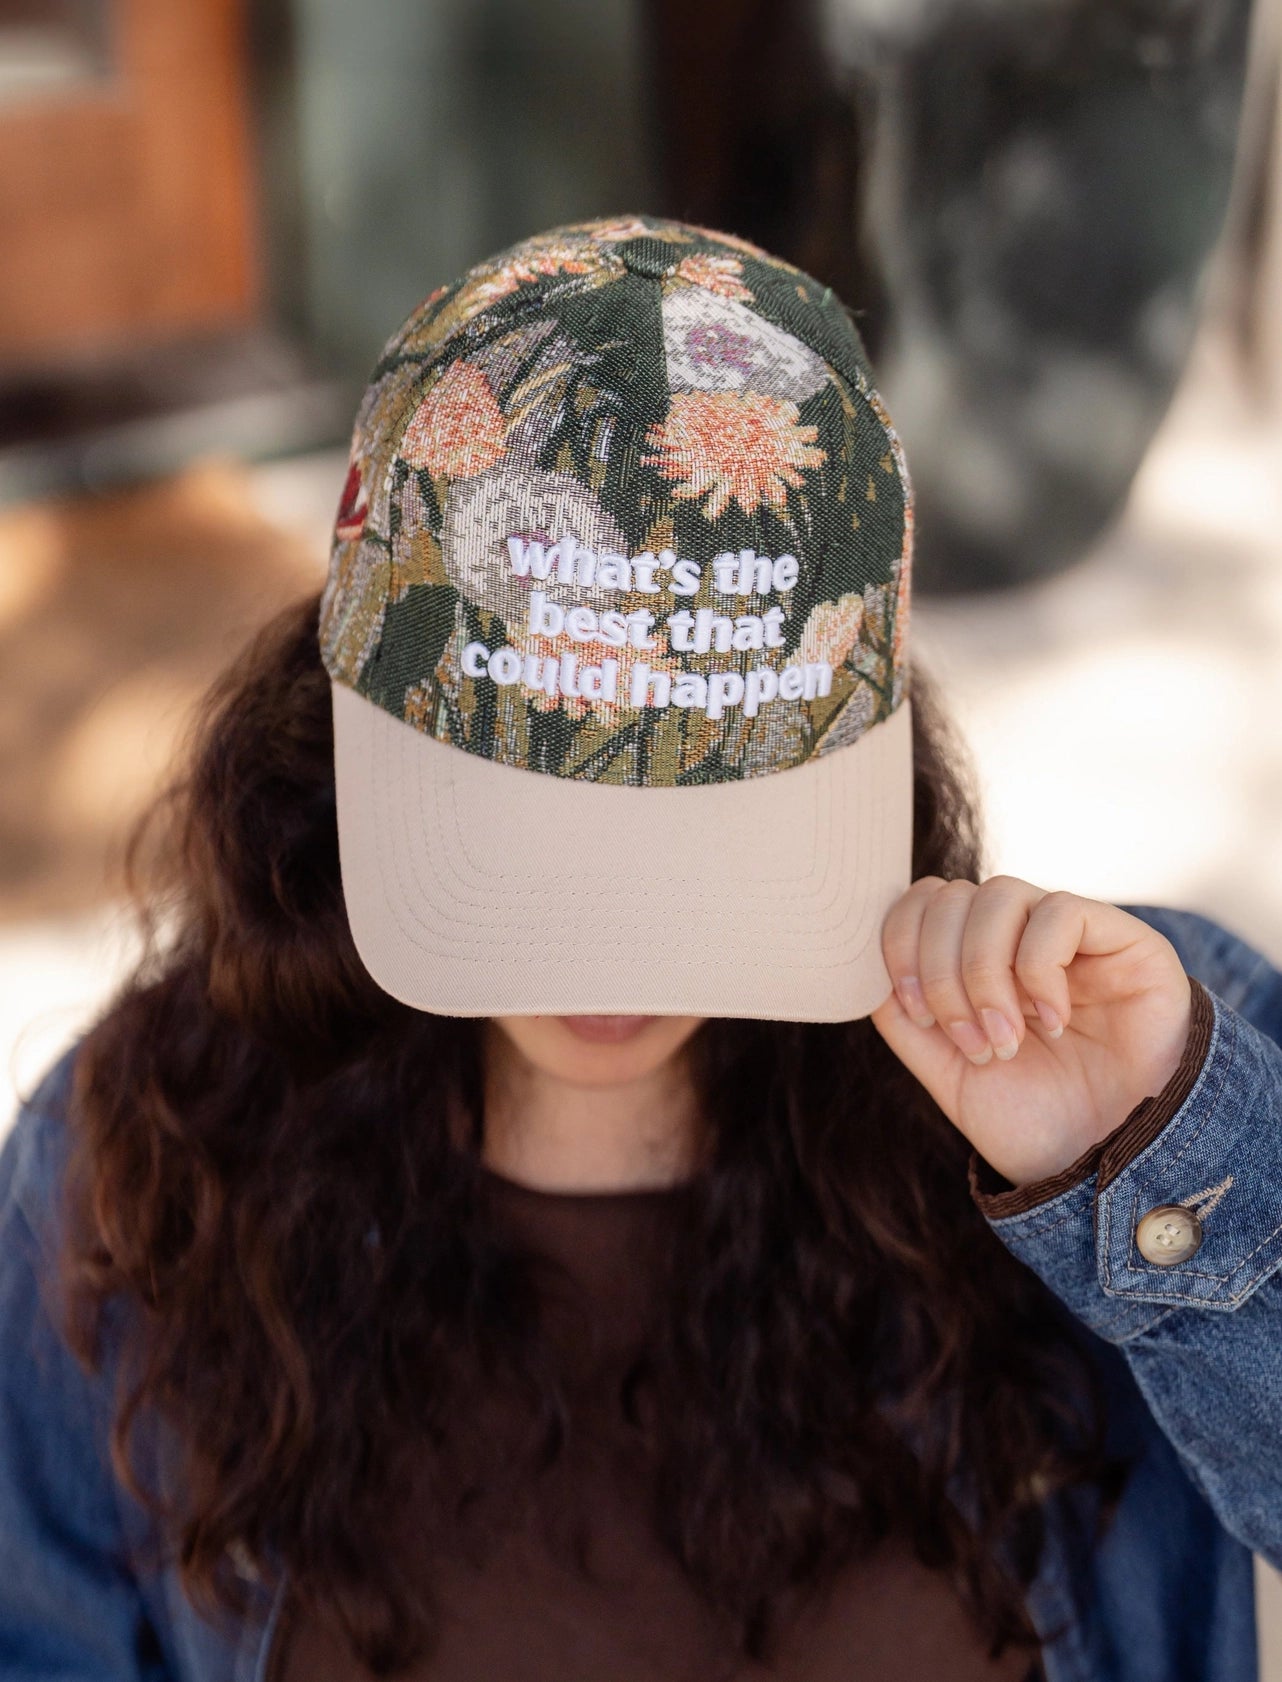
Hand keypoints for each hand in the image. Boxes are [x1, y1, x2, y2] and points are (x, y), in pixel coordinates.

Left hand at [869, 876, 1192, 1186]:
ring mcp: (1070, 935)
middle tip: (972, 1043)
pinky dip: (1038, 968)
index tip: (915, 1014)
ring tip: (1006, 1039)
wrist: (1111, 1167)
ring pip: (998, 894)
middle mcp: (1018, 938)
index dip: (900, 945)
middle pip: (949, 895)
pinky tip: (1052, 1021)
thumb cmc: (1034, 1124)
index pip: (919, 903)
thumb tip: (867, 968)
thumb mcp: (948, 1075)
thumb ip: (906, 1020)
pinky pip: (1060, 911)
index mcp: (974, 961)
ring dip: (985, 972)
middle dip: (942, 973)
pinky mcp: (1124, 939)